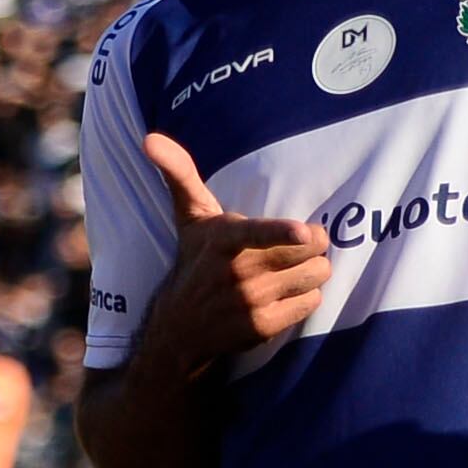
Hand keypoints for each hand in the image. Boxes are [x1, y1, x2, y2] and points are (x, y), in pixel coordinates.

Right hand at [140, 132, 330, 370]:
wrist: (178, 330)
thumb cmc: (194, 261)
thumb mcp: (190, 218)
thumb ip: (180, 174)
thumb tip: (149, 137)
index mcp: (225, 240)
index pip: (259, 233)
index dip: (284, 232)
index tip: (303, 233)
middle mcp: (239, 272)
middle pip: (313, 248)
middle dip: (310, 246)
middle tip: (291, 247)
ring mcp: (252, 301)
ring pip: (317, 274)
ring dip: (308, 273)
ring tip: (283, 274)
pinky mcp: (265, 326)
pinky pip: (312, 302)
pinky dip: (302, 299)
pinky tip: (278, 298)